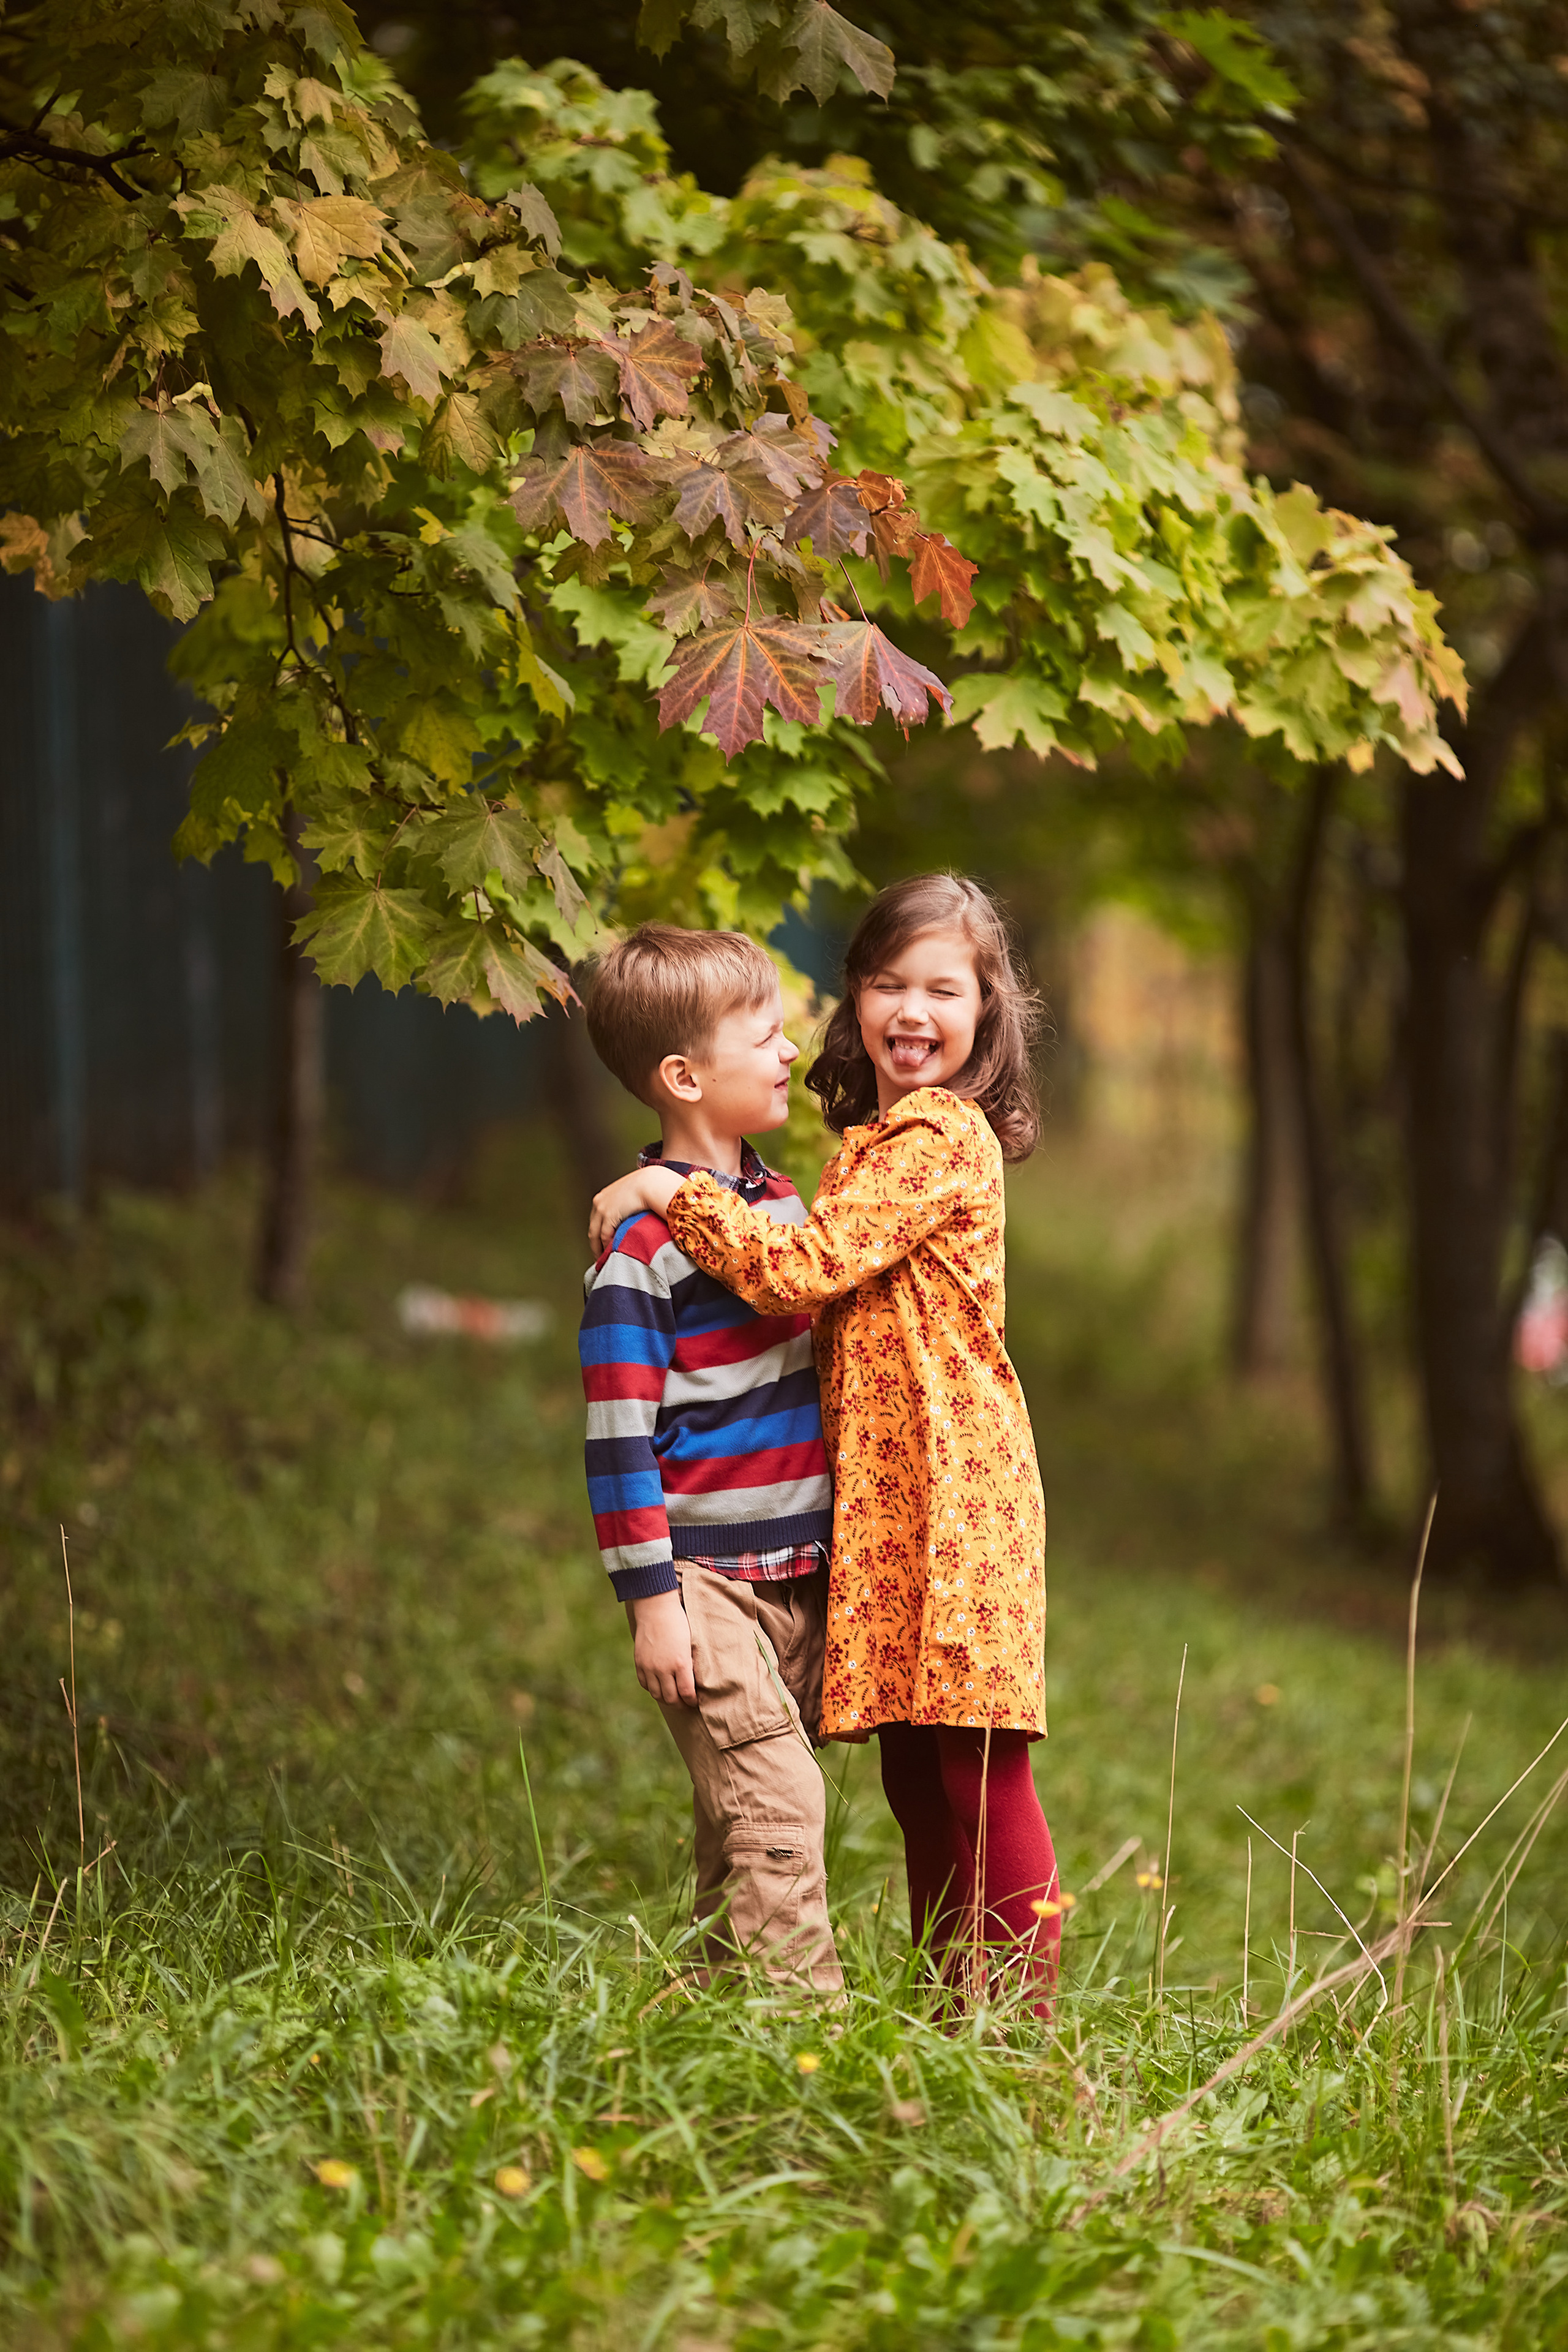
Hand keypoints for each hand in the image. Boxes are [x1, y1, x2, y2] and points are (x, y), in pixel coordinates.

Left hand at [589, 1163, 684, 1256]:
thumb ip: (626, 1206)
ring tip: (603, 1260)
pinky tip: (611, 1253)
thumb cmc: (647, 1188)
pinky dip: (606, 1246)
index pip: (596, 1220)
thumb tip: (632, 1217)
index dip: (598, 1234)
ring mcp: (602, 1208)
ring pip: (595, 1235)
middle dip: (595, 1244)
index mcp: (603, 1197)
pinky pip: (604, 1235)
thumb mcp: (631, 1196)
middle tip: (599, 1256)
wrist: (650, 1183)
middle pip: (593, 1228)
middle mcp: (598, 1202)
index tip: (601, 1244)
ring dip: (598, 1249)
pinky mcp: (608, 1215)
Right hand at [629, 1589, 696, 1707]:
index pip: (687, 1692)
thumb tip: (692, 1682)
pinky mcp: (639, 1662)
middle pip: (671, 1698)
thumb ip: (690, 1664)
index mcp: (681, 1663)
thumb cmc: (678, 1622)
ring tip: (672, 1697)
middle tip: (685, 1703)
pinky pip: (645, 1684)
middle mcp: (663, 1668)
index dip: (692, 1701)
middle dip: (680, 1704)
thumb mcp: (690, 1643)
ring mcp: (649, 1666)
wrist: (656, 1608)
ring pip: (656, 1694)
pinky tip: (658, 1686)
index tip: (695, 1701)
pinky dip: (652, 1688)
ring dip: (665, 1698)